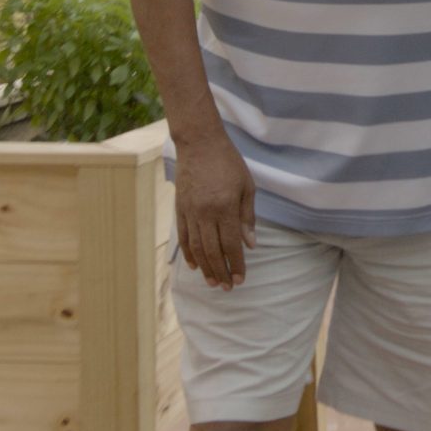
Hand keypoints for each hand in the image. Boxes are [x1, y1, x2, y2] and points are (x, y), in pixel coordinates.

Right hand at [175, 130, 255, 289]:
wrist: (199, 143)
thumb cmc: (228, 162)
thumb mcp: (246, 186)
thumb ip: (247, 217)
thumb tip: (250, 245)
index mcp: (225, 207)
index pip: (231, 244)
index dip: (236, 264)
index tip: (240, 279)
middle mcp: (205, 213)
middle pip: (212, 251)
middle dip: (220, 272)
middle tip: (226, 287)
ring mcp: (190, 212)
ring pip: (197, 247)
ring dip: (205, 267)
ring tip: (212, 281)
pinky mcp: (180, 208)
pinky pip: (184, 236)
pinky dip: (189, 253)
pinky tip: (195, 266)